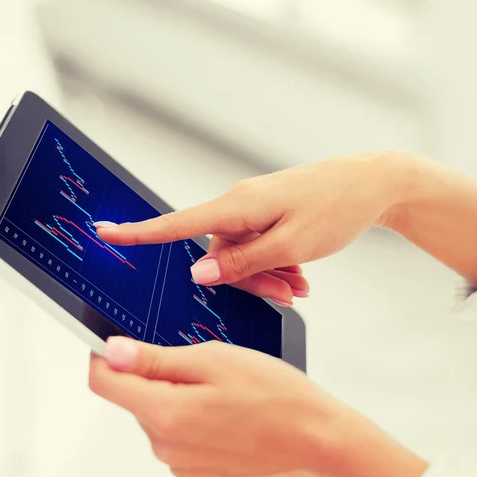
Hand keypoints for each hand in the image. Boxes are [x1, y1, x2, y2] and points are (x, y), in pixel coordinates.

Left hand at [89, 337, 426, 476]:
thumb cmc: (275, 395)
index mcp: (165, 414)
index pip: (104, 383)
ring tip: (225, 396)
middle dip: (159, 380)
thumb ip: (155, 359)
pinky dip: (195, 427)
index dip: (107, 357)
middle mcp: (166, 448)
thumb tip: (112, 351)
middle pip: (137, 401)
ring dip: (180, 403)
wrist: (316, 439)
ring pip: (161, 421)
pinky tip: (228, 419)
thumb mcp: (213, 360)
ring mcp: (183, 468)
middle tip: (205, 369)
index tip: (122, 344)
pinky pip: (181, 444)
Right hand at [96, 152, 410, 304]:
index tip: (104, 232)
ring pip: (243, 254)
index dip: (138, 231)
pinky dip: (276, 263)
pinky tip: (300, 276)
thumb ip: (243, 262)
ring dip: (268, 275)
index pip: (177, 224)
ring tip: (300, 285)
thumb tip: (199, 272)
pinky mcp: (269, 212)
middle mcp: (239, 204)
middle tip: (287, 293)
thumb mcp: (290, 245)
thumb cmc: (336, 208)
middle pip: (220, 253)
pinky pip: (259, 244)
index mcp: (237, 206)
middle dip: (249, 279)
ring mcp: (254, 208)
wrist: (372, 183)